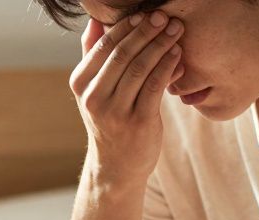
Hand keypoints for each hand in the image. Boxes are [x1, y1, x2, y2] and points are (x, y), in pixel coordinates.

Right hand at [69, 11, 184, 183]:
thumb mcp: (93, 90)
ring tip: (176, 31)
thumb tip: (95, 20)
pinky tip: (177, 54)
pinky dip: (167, 66)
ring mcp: (115, 112)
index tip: (146, 13)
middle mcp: (94, 97)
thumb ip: (93, 55)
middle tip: (165, 16)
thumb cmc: (109, 121)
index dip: (127, 26)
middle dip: (147, 31)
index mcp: (81, 83)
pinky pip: (155, 86)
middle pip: (123, 53)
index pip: (104, 45)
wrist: (117, 166)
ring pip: (140, 67)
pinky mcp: (138, 122)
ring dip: (161, 45)